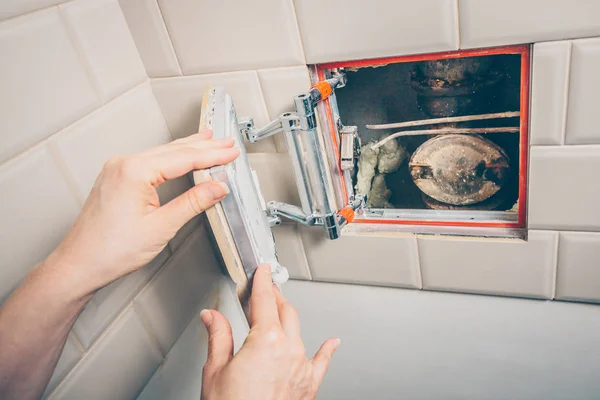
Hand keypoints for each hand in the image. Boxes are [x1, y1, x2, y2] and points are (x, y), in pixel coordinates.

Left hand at [49, 130, 239, 294]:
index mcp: (134, 171)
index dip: (212, 155)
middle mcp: (123, 164)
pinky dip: (170, 158)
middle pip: (173, 150)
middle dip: (203, 146)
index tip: (230, 153)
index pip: (183, 158)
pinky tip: (180, 156)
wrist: (80, 264)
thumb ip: (193, 203)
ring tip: (209, 142)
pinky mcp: (116, 178)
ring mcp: (117, 170)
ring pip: (161, 153)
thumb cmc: (110, 250)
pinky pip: (149, 161)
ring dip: (188, 149)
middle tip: (226, 143)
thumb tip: (217, 188)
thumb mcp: (161, 227)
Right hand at [200, 265, 339, 399]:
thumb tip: (211, 317)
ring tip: (281, 309)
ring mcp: (301, 366)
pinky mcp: (309, 384)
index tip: (262, 271)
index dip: (262, 282)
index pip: (264, 300)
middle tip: (266, 289)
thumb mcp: (215, 371)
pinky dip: (327, 349)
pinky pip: (321, 361)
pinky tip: (333, 342)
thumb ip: (218, 337)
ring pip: (299, 330)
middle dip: (274, 296)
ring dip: (289, 317)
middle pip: (284, 311)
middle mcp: (288, 350)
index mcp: (265, 341)